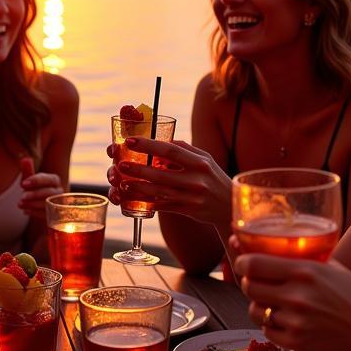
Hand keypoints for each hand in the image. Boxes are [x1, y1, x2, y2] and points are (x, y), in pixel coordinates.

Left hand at [17, 156, 62, 219]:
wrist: (40, 205)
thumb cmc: (35, 189)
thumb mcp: (30, 180)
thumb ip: (28, 171)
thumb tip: (24, 159)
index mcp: (54, 180)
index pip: (49, 179)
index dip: (36, 181)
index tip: (23, 184)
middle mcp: (59, 192)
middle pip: (50, 193)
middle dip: (35, 194)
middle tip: (22, 196)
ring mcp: (58, 205)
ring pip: (49, 204)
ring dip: (33, 204)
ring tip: (20, 204)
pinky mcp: (54, 215)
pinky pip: (47, 215)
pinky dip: (35, 213)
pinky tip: (25, 211)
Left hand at [106, 138, 229, 225]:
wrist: (230, 206)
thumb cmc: (213, 177)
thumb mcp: (205, 159)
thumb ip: (184, 149)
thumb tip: (160, 139)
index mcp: (200, 162)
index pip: (170, 150)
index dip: (148, 145)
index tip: (130, 141)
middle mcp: (196, 180)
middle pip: (161, 173)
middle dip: (138, 168)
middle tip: (121, 164)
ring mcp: (192, 197)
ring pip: (159, 192)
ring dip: (138, 187)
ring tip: (122, 183)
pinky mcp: (188, 211)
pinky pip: (163, 206)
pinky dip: (147, 202)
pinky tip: (133, 198)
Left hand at [235, 253, 350, 350]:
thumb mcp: (330, 267)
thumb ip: (300, 258)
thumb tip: (268, 245)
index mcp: (304, 271)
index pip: (253, 264)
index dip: (241, 262)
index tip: (242, 263)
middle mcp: (296, 296)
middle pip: (249, 287)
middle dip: (249, 283)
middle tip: (258, 283)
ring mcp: (295, 321)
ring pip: (255, 311)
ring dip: (259, 306)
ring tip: (274, 303)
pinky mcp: (295, 342)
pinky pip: (266, 331)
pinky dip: (271, 325)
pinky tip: (286, 320)